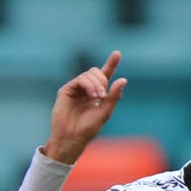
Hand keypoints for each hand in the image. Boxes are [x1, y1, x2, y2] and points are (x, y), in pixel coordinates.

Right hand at [43, 51, 125, 165]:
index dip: (111, 64)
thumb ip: (114, 96)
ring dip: (96, 84)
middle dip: (103, 80)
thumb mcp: (105, 112)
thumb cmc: (88, 129)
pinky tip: (92, 95)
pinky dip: (88, 85)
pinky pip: (80, 79)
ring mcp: (76, 89)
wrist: (72, 137)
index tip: (117, 53)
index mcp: (96, 94)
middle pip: (96, 72)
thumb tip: (123, 79)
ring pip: (88, 74)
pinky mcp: (66, 90)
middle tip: (103, 95)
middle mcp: (86, 89)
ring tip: (98, 97)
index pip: (104, 75)